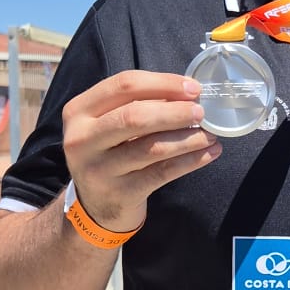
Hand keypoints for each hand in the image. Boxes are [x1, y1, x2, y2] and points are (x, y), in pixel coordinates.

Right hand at [62, 71, 220, 234]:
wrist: (96, 206)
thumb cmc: (110, 153)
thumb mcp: (110, 125)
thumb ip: (139, 105)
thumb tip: (187, 94)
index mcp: (78, 111)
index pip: (123, 86)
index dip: (162, 83)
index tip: (193, 88)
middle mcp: (81, 139)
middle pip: (134, 116)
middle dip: (175, 111)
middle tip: (201, 112)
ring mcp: (98, 169)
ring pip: (152, 147)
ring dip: (188, 138)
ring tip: (210, 134)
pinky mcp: (119, 193)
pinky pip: (162, 172)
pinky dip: (190, 161)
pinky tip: (208, 153)